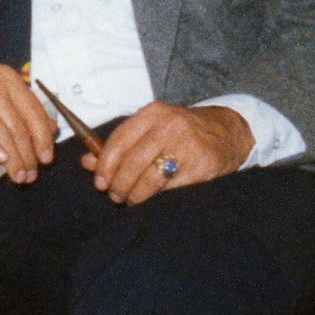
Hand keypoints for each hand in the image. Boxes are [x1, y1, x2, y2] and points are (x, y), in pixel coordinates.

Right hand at [0, 51, 57, 181]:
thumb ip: (22, 104)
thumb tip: (50, 128)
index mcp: (5, 77)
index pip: (32, 110)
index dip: (42, 137)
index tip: (47, 157)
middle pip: (17, 125)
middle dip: (28, 154)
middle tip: (32, 173)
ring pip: (0, 132)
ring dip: (13, 158)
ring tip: (18, 174)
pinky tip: (0, 158)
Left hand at [85, 102, 252, 204]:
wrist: (227, 132)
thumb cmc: (180, 133)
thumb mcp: (151, 129)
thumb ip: (119, 145)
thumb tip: (87, 162)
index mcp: (153, 113)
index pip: (119, 140)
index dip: (105, 165)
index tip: (99, 182)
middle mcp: (170, 126)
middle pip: (132, 162)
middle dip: (118, 184)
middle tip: (115, 196)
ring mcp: (188, 145)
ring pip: (150, 178)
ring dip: (135, 195)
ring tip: (130, 200)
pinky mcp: (203, 166)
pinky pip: (172, 189)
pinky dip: (157, 199)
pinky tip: (152, 201)